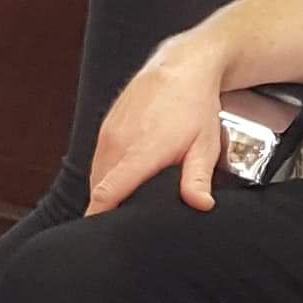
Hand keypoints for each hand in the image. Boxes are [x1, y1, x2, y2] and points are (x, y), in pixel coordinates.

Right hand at [87, 29, 227, 213]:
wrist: (182, 66)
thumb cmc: (195, 106)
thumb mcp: (205, 145)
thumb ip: (198, 178)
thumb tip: (201, 204)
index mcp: (141, 151)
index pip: (107, 192)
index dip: (98, 218)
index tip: (97, 236)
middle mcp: (118, 142)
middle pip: (99, 189)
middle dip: (107, 210)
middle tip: (124, 228)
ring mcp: (109, 133)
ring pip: (98, 175)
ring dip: (106, 192)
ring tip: (125, 207)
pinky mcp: (106, 127)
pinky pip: (99, 160)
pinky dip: (107, 174)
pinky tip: (125, 181)